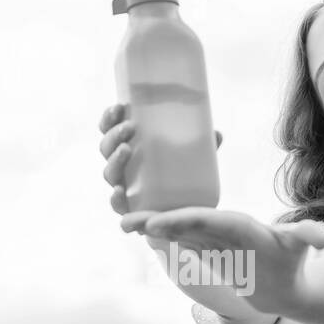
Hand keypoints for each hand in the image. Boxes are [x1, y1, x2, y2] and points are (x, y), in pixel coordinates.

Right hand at [98, 103, 222, 215]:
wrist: (185, 216)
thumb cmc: (183, 178)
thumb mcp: (193, 158)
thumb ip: (202, 147)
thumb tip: (216, 134)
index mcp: (129, 148)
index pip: (110, 130)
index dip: (109, 118)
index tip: (119, 106)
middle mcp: (122, 168)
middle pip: (106, 149)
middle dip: (113, 136)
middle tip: (129, 127)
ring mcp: (124, 190)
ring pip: (109, 174)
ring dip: (114, 160)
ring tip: (126, 149)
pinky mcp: (130, 212)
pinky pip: (118, 206)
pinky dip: (115, 199)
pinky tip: (119, 190)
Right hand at [119, 207, 323, 315]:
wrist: (284, 281)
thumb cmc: (291, 265)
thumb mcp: (299, 251)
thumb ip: (305, 239)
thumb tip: (321, 237)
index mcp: (238, 223)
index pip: (207, 219)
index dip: (182, 221)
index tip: (157, 224)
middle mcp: (220, 224)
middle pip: (185, 217)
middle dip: (157, 218)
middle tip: (128, 220)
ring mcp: (209, 234)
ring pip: (175, 225)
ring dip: (149, 223)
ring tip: (123, 222)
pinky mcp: (203, 245)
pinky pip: (175, 237)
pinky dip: (155, 233)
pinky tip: (134, 230)